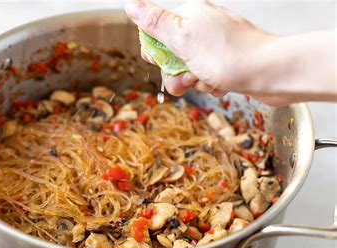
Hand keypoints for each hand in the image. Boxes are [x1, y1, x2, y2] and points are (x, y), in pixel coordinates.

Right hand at [126, 0, 274, 97]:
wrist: (272, 73)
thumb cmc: (229, 55)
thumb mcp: (183, 38)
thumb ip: (155, 22)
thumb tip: (131, 5)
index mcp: (191, 14)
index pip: (157, 32)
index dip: (155, 52)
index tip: (160, 62)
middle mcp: (204, 26)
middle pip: (172, 53)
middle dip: (175, 72)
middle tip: (186, 77)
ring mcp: (217, 44)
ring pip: (189, 68)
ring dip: (194, 81)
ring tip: (207, 82)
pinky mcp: (228, 61)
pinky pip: (207, 75)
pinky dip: (210, 84)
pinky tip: (221, 85)